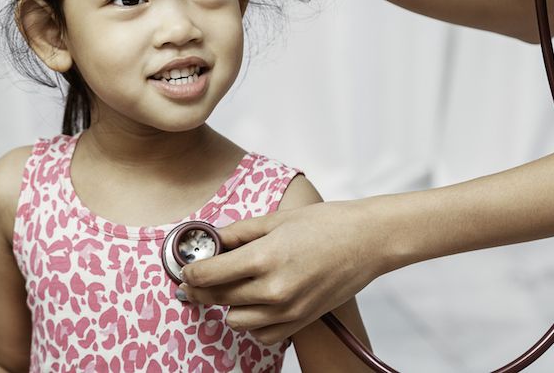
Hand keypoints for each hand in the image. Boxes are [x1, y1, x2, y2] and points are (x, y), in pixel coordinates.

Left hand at [179, 200, 383, 343]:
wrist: (367, 241)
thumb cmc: (326, 224)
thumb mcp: (277, 219)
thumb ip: (239, 232)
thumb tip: (211, 239)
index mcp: (264, 257)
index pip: (208, 274)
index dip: (190, 271)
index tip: (186, 268)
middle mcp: (273, 289)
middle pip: (217, 297)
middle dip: (200, 288)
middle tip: (194, 279)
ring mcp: (288, 310)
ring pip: (235, 321)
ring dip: (227, 305)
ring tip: (231, 288)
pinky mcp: (300, 321)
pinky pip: (262, 335)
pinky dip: (252, 323)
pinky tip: (255, 304)